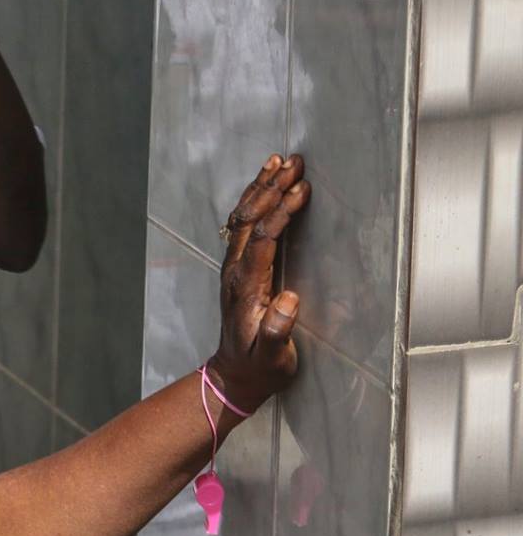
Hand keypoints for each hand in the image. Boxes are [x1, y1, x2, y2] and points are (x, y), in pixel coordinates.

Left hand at [209, 154, 308, 413]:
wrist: (234, 375)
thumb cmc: (259, 366)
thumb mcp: (273, 356)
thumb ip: (279, 331)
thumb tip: (289, 300)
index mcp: (246, 287)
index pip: (262, 240)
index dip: (281, 213)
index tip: (301, 190)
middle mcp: (235, 272)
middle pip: (250, 220)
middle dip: (272, 188)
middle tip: (295, 162)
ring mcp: (234, 267)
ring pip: (243, 218)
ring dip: (261, 188)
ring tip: (280, 160)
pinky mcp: (238, 267)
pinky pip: (243, 226)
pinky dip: (254, 201)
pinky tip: (265, 183)